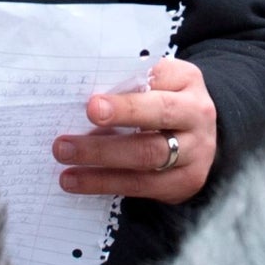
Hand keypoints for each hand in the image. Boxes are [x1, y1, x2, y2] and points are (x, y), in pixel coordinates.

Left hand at [54, 56, 216, 204]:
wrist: (199, 139)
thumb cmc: (163, 102)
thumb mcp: (156, 84)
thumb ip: (129, 85)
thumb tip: (83, 98)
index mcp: (187, 81)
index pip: (159, 79)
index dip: (127, 94)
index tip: (93, 103)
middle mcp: (198, 114)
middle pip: (159, 115)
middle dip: (118, 118)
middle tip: (80, 122)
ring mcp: (195, 152)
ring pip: (148, 154)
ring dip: (101, 156)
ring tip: (65, 155)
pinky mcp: (184, 183)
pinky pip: (141, 185)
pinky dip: (105, 182)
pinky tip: (77, 180)